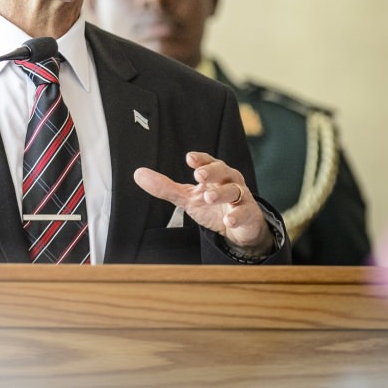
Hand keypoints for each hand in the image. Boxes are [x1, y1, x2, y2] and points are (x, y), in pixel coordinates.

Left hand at [133, 152, 273, 256]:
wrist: (238, 228)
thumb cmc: (212, 206)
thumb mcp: (187, 197)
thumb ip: (165, 187)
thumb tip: (138, 174)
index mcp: (214, 174)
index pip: (208, 162)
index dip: (200, 159)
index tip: (190, 158)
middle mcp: (229, 181)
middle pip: (223, 171)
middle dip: (211, 171)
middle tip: (199, 175)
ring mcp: (241, 197)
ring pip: (235, 190)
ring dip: (222, 193)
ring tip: (209, 196)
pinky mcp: (249, 214)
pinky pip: (245, 212)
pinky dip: (237, 216)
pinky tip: (228, 220)